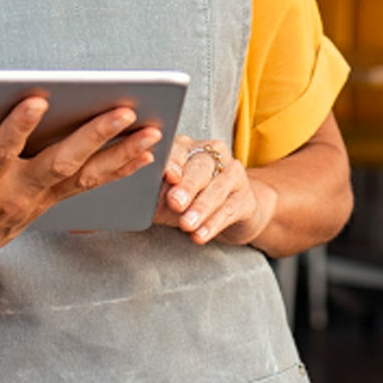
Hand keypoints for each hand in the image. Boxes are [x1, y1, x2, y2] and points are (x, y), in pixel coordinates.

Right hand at [0, 95, 160, 281]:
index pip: (1, 151)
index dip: (17, 128)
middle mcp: (18, 190)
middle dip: (94, 136)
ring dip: (121, 153)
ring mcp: (40, 198)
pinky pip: (92, 184)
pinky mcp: (52, 200)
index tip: (37, 99)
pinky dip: (120, 168)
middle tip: (124, 110)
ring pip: (86, 174)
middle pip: (61, 161)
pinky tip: (147, 153)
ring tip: (153, 131)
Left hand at [154, 134, 276, 245]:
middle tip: (175, 203)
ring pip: (217, 188)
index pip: (179, 150)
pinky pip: (229, 209)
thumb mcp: (167, 193)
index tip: (168, 176)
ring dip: (201, 208)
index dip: (174, 162)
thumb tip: (137, 197)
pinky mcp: (245, 197)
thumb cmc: (188, 199)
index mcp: (188, 147)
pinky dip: (213, 223)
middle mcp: (213, 154)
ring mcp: (233, 174)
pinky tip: (201, 235)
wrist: (229, 210)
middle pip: (201, 167)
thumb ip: (156, 191)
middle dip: (188, 186)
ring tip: (186, 225)